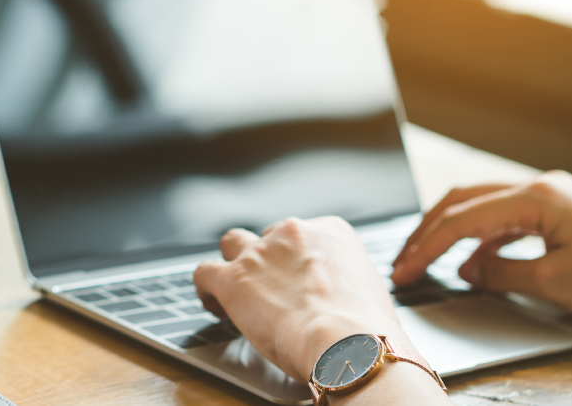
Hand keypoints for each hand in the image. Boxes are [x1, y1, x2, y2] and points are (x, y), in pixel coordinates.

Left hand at [193, 217, 408, 383]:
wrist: (348, 341)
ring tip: (237, 288)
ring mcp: (259, 253)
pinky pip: (204, 272)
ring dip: (233, 262)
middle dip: (268, 260)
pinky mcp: (232, 278)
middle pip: (268, 237)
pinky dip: (205, 287)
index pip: (304, 234)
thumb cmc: (365, 328)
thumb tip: (336, 297)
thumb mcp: (367, 288)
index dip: (296, 259)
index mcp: (331, 231)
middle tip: (272, 290)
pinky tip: (214, 303)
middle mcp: (292, 233)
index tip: (297, 280)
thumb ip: (343, 280)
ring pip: (233, 243)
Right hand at [392, 171, 571, 318]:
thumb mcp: (553, 282)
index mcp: (534, 198)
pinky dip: (481, 237)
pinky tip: (474, 261)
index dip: (425, 247)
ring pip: (481, 205)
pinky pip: (505, 217)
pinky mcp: (560, 210)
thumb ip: (500, 272)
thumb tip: (467, 270)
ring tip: (428, 259)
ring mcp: (551, 196)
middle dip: (427, 231)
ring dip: (451, 231)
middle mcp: (539, 188)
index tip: (403, 271)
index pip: (460, 220)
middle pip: (463, 201)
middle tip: (403, 260)